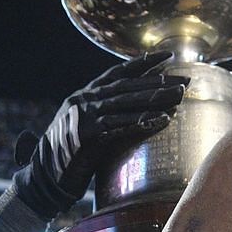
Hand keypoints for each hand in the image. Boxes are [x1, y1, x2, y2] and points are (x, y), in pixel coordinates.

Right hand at [13, 53, 186, 217]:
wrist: (45, 175)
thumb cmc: (69, 153)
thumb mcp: (84, 124)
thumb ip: (103, 112)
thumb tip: (134, 106)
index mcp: (85, 94)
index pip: (118, 72)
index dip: (143, 63)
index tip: (168, 56)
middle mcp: (85, 100)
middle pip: (128, 86)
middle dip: (158, 82)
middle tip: (185, 80)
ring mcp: (85, 116)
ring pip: (126, 103)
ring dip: (155, 99)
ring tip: (180, 96)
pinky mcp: (88, 136)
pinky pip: (121, 127)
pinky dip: (143, 122)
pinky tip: (163, 120)